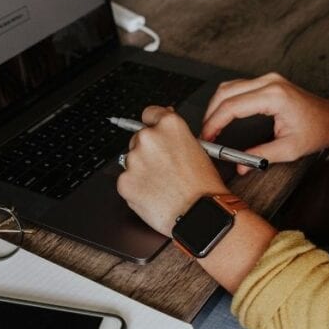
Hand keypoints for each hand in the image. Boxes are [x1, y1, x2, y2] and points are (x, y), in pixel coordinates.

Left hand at [117, 106, 229, 235]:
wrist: (199, 214)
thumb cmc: (203, 187)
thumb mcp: (199, 149)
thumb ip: (176, 134)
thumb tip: (164, 123)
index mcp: (169, 125)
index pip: (150, 113)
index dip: (153, 124)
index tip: (154, 132)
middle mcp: (149, 138)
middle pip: (138, 138)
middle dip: (148, 152)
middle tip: (164, 169)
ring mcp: (134, 159)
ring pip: (131, 161)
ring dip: (141, 170)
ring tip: (162, 185)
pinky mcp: (124, 181)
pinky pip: (126, 181)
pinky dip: (136, 188)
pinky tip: (154, 194)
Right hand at [202, 72, 328, 174]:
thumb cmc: (316, 131)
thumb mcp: (288, 150)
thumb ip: (261, 157)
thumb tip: (240, 166)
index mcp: (274, 96)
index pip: (232, 106)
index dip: (214, 123)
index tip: (207, 138)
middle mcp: (269, 82)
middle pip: (226, 92)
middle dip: (210, 114)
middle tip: (205, 135)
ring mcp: (268, 79)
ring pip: (229, 87)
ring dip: (216, 106)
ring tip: (211, 127)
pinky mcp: (267, 82)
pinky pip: (238, 86)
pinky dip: (226, 101)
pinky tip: (222, 116)